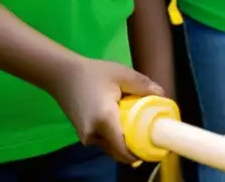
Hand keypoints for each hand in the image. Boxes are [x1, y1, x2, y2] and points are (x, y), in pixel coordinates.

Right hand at [48, 56, 163, 164]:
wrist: (62, 75)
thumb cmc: (93, 73)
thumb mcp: (123, 74)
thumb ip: (143, 86)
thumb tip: (162, 94)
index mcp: (104, 120)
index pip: (123, 148)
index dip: (140, 151)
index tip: (156, 145)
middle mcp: (93, 134)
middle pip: (118, 152)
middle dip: (136, 149)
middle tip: (153, 137)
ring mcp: (86, 136)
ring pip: (111, 148)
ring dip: (126, 143)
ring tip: (142, 129)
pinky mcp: (83, 134)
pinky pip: (104, 141)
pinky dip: (116, 138)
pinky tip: (126, 125)